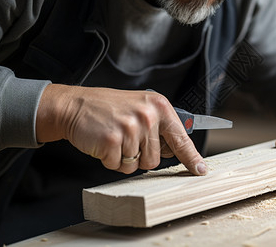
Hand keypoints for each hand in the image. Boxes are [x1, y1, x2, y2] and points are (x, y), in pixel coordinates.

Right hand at [36, 84, 206, 174]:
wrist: (75, 105)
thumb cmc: (109, 108)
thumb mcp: (141, 107)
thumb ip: (159, 126)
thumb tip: (176, 150)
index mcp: (159, 106)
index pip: (181, 138)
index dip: (191, 157)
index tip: (200, 170)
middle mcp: (148, 116)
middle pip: (156, 159)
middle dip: (140, 156)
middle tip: (126, 139)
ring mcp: (131, 128)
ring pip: (137, 165)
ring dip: (124, 159)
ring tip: (115, 139)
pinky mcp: (113, 140)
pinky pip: (118, 166)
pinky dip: (110, 160)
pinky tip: (105, 143)